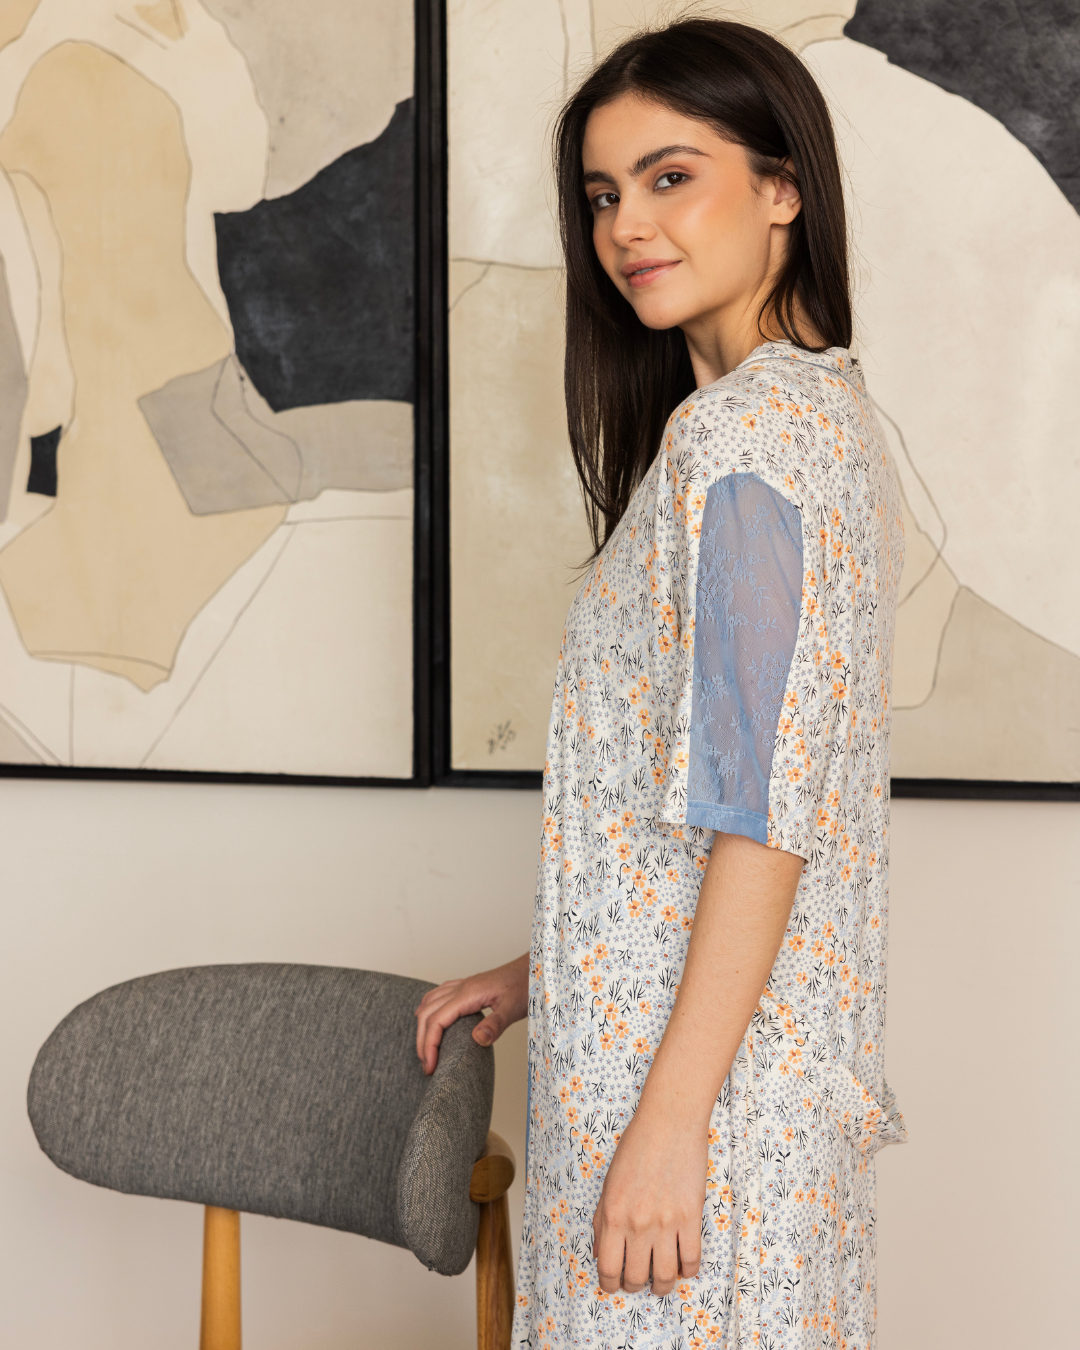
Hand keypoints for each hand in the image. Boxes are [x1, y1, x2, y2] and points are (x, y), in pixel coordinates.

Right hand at [414, 952, 528, 1074]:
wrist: (534, 968)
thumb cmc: (526, 985)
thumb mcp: (514, 1008)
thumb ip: (496, 1024)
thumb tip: (477, 1040)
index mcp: (468, 994)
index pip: (436, 1020)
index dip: (429, 1045)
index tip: (431, 1067)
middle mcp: (461, 988)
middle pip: (427, 1014)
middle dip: (422, 1041)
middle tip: (426, 1066)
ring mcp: (463, 985)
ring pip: (429, 1003)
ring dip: (422, 1026)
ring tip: (425, 1050)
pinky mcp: (468, 987)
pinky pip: (438, 996)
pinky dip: (428, 1010)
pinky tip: (431, 1019)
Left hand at [592, 1093, 707, 1297]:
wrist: (669, 1122)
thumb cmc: (636, 1147)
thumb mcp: (609, 1182)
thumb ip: (601, 1220)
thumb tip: (601, 1253)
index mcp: (612, 1214)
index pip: (607, 1268)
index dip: (609, 1285)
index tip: (614, 1285)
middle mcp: (637, 1223)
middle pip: (635, 1278)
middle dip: (635, 1286)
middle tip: (639, 1280)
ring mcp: (665, 1222)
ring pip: (665, 1276)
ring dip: (662, 1286)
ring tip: (662, 1281)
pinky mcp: (690, 1217)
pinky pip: (691, 1260)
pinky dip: (687, 1270)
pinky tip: (683, 1265)